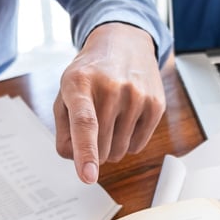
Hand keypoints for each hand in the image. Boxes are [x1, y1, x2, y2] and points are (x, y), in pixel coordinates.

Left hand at [54, 22, 164, 182]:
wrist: (124, 43)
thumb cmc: (91, 74)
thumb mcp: (66, 93)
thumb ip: (63, 130)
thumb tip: (75, 160)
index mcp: (80, 83)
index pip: (84, 123)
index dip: (86, 152)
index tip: (88, 176)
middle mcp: (111, 87)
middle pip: (101, 146)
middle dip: (93, 149)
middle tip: (93, 127)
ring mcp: (137, 95)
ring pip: (119, 151)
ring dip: (110, 148)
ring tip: (110, 120)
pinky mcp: (155, 105)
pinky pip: (138, 146)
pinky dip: (128, 143)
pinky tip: (125, 120)